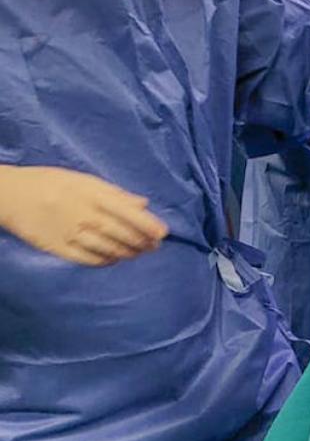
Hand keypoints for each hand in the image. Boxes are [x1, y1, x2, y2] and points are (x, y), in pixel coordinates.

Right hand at [0, 165, 167, 265]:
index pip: (128, 213)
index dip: (148, 225)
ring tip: (138, 252)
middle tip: (154, 246)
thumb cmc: (53, 183)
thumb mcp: (85, 180)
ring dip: (127, 252)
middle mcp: (84, 215)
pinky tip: (114, 258)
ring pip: (108, 249)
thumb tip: (143, 203)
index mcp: (93, 195)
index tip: (163, 233)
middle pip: (121, 234)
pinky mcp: (58, 249)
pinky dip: (106, 261)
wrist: (12, 196)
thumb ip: (116, 193)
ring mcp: (71, 234)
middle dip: (142, 242)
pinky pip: (88, 259)